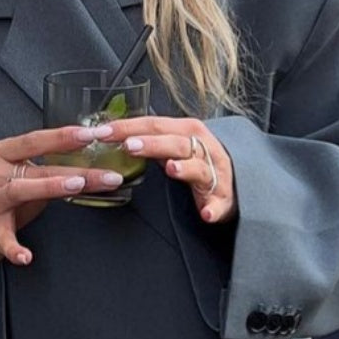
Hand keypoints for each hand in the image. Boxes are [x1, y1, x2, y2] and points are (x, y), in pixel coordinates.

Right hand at [0, 123, 123, 266]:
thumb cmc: (1, 198)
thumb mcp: (24, 176)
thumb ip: (51, 168)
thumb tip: (91, 163)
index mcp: (4, 154)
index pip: (36, 140)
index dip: (65, 136)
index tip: (92, 134)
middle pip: (38, 167)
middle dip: (75, 169)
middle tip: (105, 172)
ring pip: (20, 191)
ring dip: (50, 187)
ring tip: (76, 186)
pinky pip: (4, 239)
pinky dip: (15, 249)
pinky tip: (27, 257)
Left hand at [107, 116, 236, 222]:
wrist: (234, 182)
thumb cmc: (200, 161)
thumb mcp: (175, 144)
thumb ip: (150, 139)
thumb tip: (116, 133)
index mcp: (187, 132)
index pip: (156, 124)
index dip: (129, 126)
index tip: (104, 131)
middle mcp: (203, 149)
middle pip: (176, 143)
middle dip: (153, 143)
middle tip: (129, 145)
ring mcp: (215, 174)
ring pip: (199, 168)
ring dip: (185, 168)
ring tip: (171, 168)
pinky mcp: (223, 199)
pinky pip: (219, 205)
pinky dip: (213, 209)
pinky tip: (206, 214)